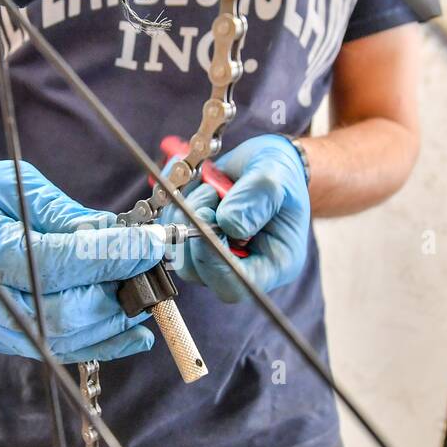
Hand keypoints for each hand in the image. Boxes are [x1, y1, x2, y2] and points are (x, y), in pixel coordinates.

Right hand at [0, 161, 169, 361]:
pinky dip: (99, 345)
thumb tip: (115, 232)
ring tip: (148, 296)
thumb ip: (61, 214)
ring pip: (63, 339)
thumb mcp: (10, 185)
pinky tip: (132, 334)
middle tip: (153, 268)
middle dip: (118, 292)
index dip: (110, 255)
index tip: (151, 243)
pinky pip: (55, 350)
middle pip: (63, 312)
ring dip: (115, 321)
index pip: (56, 262)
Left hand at [162, 134, 309, 302]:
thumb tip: (228, 223)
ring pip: (179, 254)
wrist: (261, 159)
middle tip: (210, 193)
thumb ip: (256, 200)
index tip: (205, 223)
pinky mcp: (191, 242)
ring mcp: (214, 257)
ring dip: (185, 215)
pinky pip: (168, 234)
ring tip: (209, 187)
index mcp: (274, 263)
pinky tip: (195, 188)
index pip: (238, 286)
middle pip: (201, 273)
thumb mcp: (276, 176)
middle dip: (196, 231)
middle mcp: (242, 267)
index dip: (214, 263)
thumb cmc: (277, 171)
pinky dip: (174, 208)